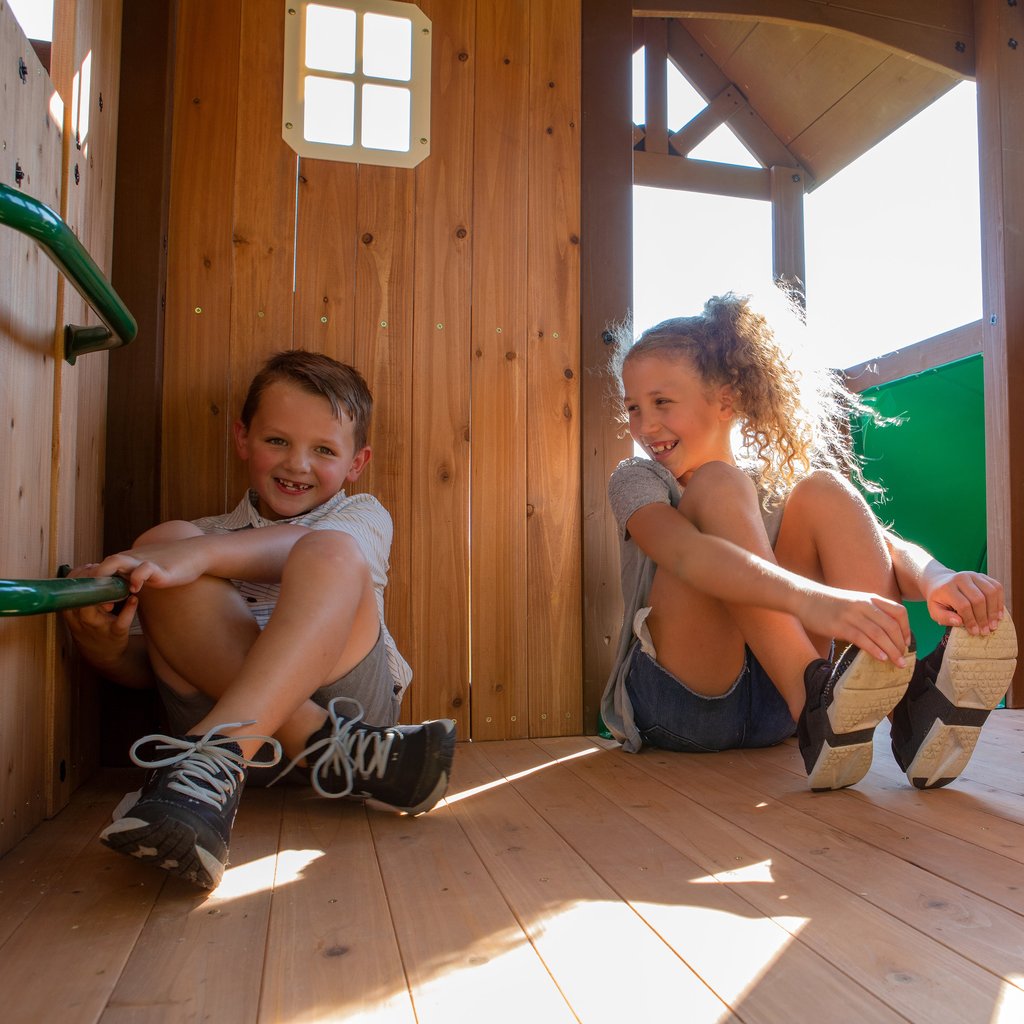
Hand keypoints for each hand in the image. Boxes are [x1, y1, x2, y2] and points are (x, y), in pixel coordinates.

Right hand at [61, 563, 138, 667]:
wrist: (104, 655)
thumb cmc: (92, 627)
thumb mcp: (80, 614)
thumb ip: (82, 595)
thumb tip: (89, 568)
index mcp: (72, 613)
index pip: (68, 591)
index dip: (78, 576)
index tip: (90, 567)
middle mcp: (82, 621)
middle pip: (79, 598)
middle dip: (89, 581)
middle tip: (101, 570)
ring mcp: (98, 628)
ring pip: (94, 608)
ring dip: (105, 592)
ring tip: (116, 581)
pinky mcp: (116, 634)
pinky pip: (121, 621)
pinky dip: (129, 610)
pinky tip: (134, 599)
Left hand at [91, 537, 208, 593]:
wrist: (195, 553)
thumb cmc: (171, 563)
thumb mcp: (145, 569)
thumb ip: (131, 575)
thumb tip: (120, 588)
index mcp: (127, 561)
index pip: (100, 569)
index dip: (93, 585)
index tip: (93, 602)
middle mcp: (131, 559)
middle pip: (101, 565)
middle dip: (94, 584)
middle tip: (95, 604)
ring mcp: (144, 562)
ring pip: (115, 561)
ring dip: (106, 578)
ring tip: (108, 599)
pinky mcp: (160, 569)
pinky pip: (143, 569)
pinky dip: (136, 578)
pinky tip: (136, 590)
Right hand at [796, 584, 912, 665]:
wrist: (804, 598)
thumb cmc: (828, 603)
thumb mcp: (853, 602)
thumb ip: (869, 612)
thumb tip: (884, 632)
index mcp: (870, 598)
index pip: (899, 612)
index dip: (906, 629)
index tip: (907, 643)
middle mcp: (864, 605)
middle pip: (891, 626)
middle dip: (900, 645)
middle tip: (904, 660)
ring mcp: (852, 615)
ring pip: (879, 634)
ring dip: (891, 651)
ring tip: (897, 663)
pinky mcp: (839, 626)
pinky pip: (862, 639)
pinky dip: (874, 649)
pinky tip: (880, 658)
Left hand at [922, 569, 1003, 634]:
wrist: (940, 582)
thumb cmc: (938, 600)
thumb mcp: (934, 611)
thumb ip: (944, 617)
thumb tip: (959, 622)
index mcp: (947, 587)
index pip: (963, 605)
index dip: (971, 620)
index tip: (975, 632)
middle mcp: (961, 578)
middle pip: (979, 599)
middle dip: (984, 618)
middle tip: (986, 631)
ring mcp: (974, 575)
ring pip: (990, 592)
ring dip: (994, 611)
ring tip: (993, 625)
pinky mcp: (983, 576)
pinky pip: (997, 587)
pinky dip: (1000, 602)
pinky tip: (998, 615)